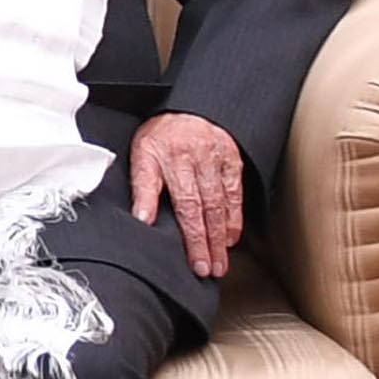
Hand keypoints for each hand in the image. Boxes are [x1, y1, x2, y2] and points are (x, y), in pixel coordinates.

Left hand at [130, 111, 246, 280]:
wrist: (191, 108)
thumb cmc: (162, 135)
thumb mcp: (142, 155)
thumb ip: (143, 188)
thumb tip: (142, 219)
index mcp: (173, 161)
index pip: (187, 206)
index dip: (193, 237)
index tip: (196, 262)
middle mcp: (200, 161)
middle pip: (208, 210)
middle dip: (210, 244)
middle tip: (211, 270)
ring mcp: (219, 161)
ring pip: (224, 204)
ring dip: (223, 236)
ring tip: (221, 261)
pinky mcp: (233, 162)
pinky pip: (236, 194)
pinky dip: (236, 218)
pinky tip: (231, 237)